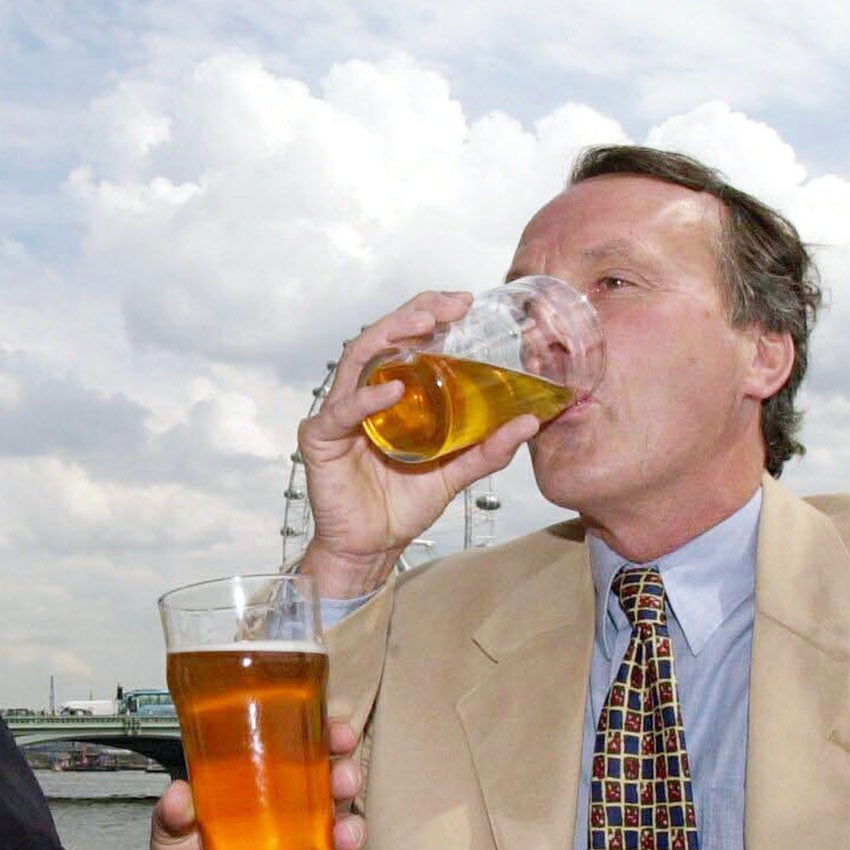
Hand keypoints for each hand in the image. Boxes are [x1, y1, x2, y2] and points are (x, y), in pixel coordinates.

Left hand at [145, 718, 365, 849]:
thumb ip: (173, 812)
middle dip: (347, 778)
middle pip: (334, 785)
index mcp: (267, 782)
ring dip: (351, 831)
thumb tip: (178, 793)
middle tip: (343, 779)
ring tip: (341, 837)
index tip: (338, 733)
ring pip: (343, 832)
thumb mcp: (171, 827)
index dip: (328, 737)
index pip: (306, 750)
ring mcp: (302, 848)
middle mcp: (293, 810)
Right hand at [296, 291, 544, 598]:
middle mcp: (362, 394)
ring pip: (357, 360)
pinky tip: (392, 388)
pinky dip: (366, 398)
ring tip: (423, 326)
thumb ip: (487, 449)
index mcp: (390, 394)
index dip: (431, 314)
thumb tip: (529, 422)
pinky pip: (342, 411)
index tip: (465, 302)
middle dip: (412, 314)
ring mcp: (339, 414)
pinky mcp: (320, 439)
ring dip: (389, 336)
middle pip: (381, 339)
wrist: (371, 548)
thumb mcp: (455, 473)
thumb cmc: (402, 506)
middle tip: (447, 306)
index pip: (406, 341)